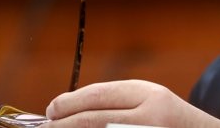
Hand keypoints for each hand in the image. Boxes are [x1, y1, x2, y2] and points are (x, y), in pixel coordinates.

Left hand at [45, 80, 219, 127]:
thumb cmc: (172, 122)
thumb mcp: (152, 101)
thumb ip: (118, 102)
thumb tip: (69, 110)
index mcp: (149, 95)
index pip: (98, 96)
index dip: (69, 103)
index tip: (50, 110)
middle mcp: (149, 116)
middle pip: (93, 120)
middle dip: (64, 124)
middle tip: (46, 126)